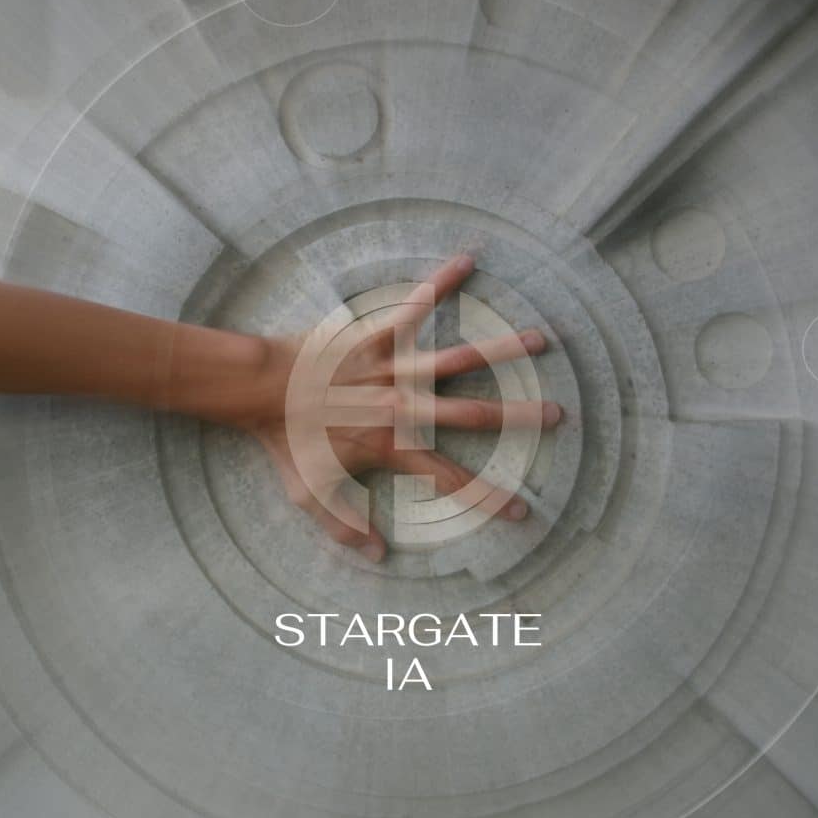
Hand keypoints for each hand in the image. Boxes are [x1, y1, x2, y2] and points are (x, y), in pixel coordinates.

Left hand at [240, 255, 561, 561]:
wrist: (260, 390)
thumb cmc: (285, 441)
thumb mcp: (311, 493)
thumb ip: (345, 526)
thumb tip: (378, 557)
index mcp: (394, 447)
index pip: (451, 481)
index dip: (490, 500)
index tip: (523, 512)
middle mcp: (404, 407)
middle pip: (473, 415)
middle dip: (519, 417)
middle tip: (558, 413)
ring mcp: (393, 369)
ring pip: (457, 359)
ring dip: (501, 349)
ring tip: (540, 339)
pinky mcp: (376, 336)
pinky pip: (414, 307)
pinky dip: (441, 283)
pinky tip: (468, 260)